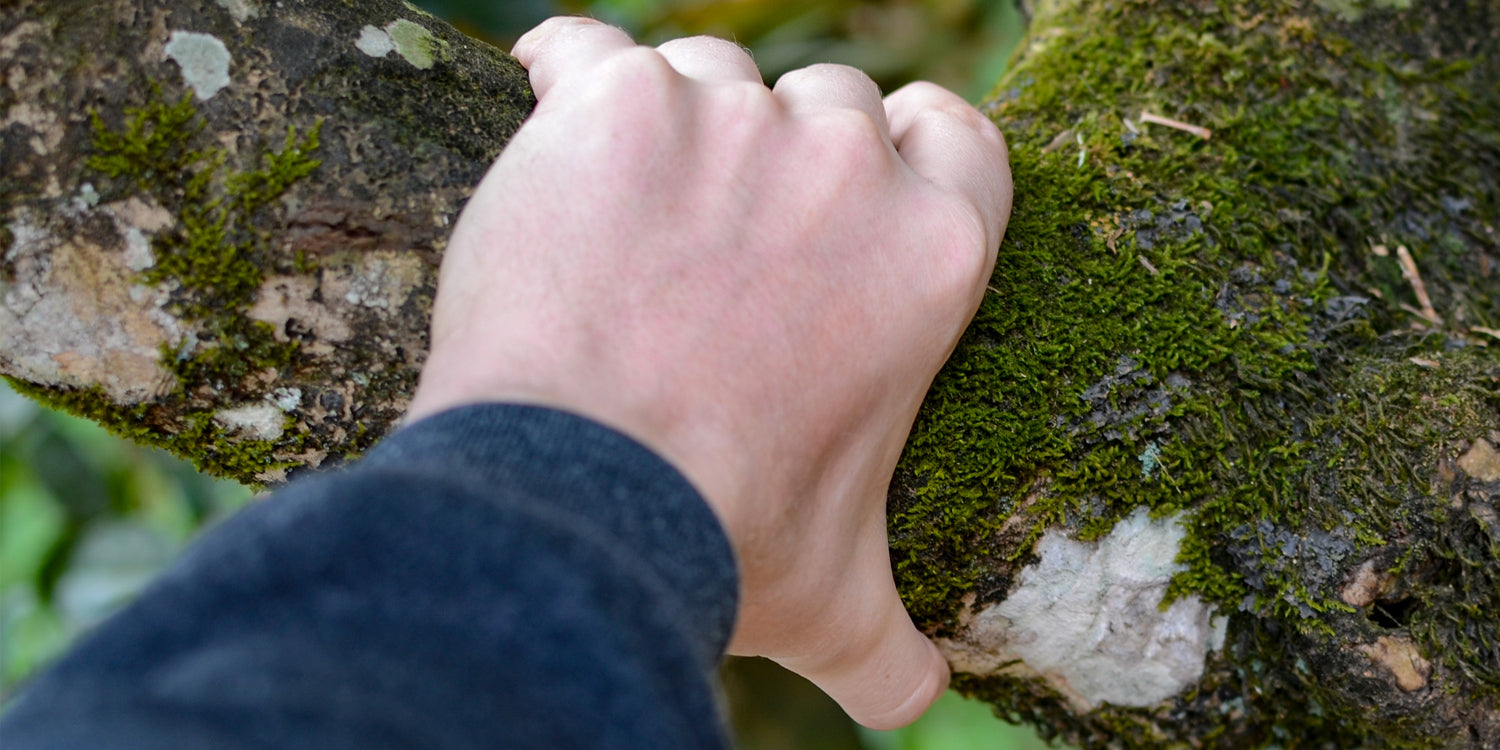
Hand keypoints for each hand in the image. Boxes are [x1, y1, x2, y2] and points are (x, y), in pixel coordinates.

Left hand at [406, 17, 1011, 728]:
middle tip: (713, 239)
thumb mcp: (839, 604)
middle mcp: (847, 167)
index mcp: (933, 251)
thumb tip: (924, 702)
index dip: (906, 145)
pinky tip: (549, 118)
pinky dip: (564, 78)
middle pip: (828, 103)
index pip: (958, 135)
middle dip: (781, 154)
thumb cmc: (723, 542)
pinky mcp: (611, 108)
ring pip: (711, 74)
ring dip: (677, 125)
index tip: (853, 180)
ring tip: (624, 216)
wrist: (577, 504)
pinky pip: (586, 48)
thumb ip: (894, 645)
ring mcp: (728, 124)